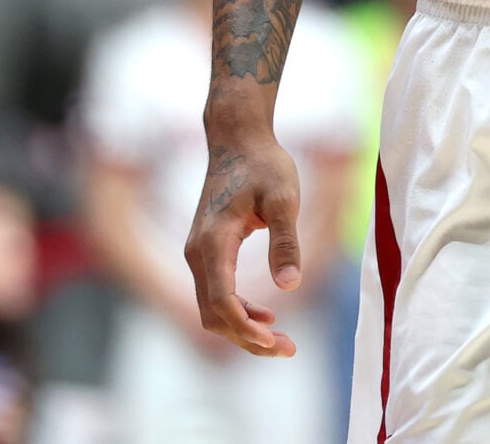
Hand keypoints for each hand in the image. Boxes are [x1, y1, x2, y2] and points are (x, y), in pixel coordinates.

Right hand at [184, 131, 305, 356]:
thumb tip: (291, 285)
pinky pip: (216, 294)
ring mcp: (198, 254)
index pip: (222, 300)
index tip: (274, 341)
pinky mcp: (206, 252)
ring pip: (212, 309)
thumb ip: (286, 242)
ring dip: (243, 329)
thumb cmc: (264, 165)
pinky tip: (265, 317)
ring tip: (281, 340)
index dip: (245, 327)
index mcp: (213, 242)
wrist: (238, 140)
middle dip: (247, 338)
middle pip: (214, 314)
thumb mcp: (283, 199)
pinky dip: (237, 312)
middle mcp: (197, 253)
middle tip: (288, 349)